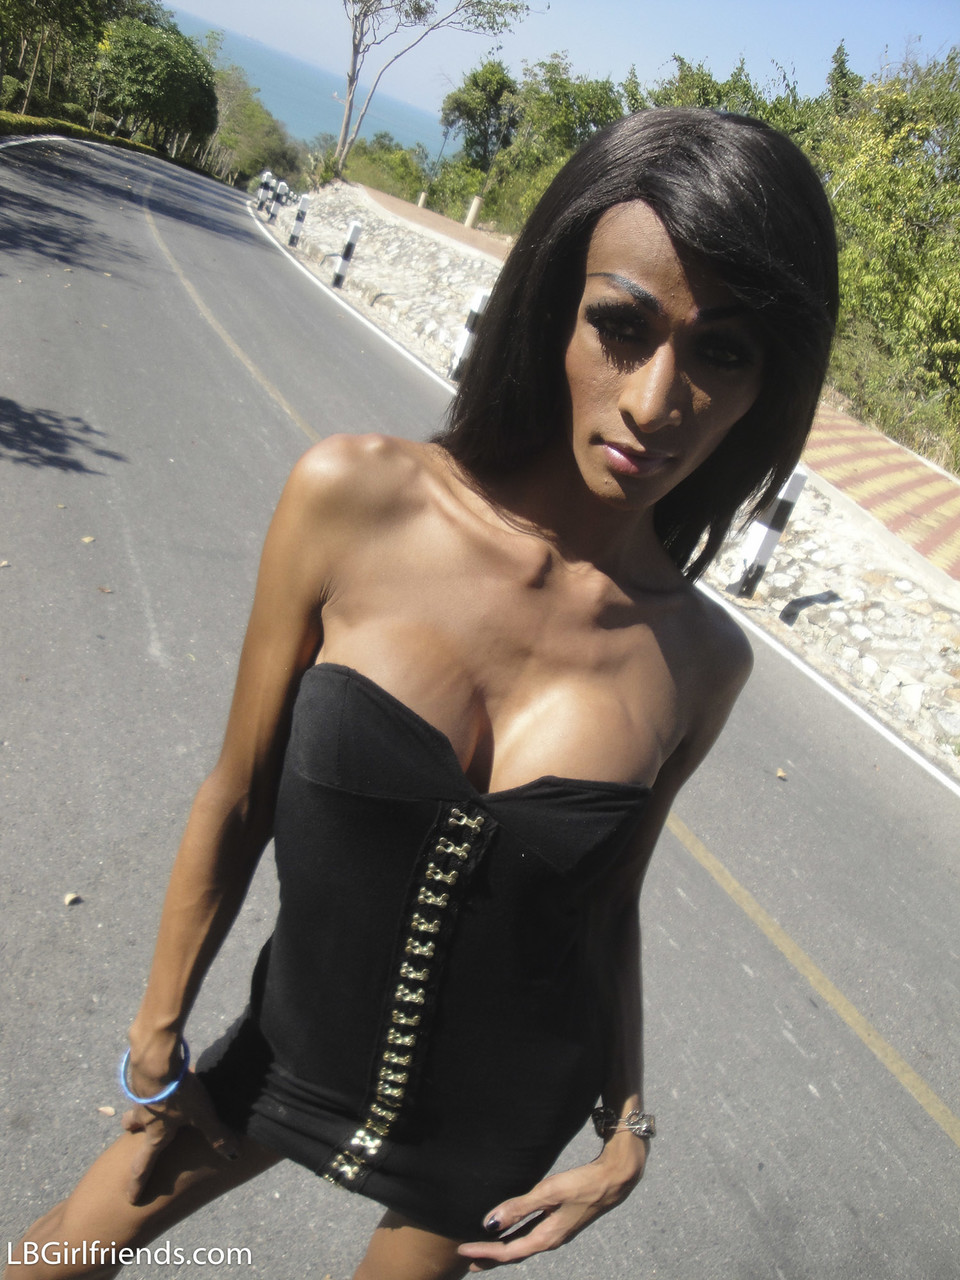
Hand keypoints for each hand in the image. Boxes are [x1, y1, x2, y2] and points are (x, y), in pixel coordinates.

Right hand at [121, 1070, 238, 1203]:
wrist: (157, 1060)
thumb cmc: (180, 1093)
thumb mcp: (202, 1115)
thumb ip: (216, 1134)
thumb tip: (232, 1155)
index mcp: (156, 1132)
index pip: (144, 1164)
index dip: (138, 1182)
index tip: (131, 1197)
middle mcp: (143, 1116)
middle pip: (133, 1126)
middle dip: (133, 1130)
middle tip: (132, 1132)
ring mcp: (140, 1094)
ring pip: (137, 1103)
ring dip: (141, 1105)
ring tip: (150, 1101)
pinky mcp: (141, 1073)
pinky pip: (143, 1083)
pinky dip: (149, 1084)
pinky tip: (160, 1074)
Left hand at [457, 1134, 646, 1270]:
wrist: (614, 1180)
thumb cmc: (582, 1184)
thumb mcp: (549, 1193)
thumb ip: (519, 1207)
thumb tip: (490, 1223)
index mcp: (547, 1237)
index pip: (508, 1251)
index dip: (484, 1251)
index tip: (462, 1249)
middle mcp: (551, 1239)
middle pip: (515, 1253)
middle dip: (491, 1257)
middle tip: (469, 1259)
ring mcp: (557, 1231)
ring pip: (523, 1244)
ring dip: (503, 1247)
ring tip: (486, 1248)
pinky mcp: (561, 1221)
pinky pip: (532, 1234)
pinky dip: (517, 1236)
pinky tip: (513, 1230)